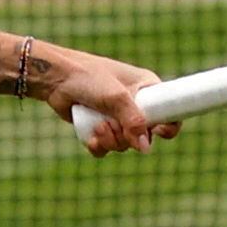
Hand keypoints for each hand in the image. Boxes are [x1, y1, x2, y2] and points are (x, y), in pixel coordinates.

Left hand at [37, 47, 175, 157]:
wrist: (56, 78)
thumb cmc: (89, 77)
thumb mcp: (116, 97)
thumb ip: (134, 121)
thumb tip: (145, 149)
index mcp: (148, 90)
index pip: (170, 113)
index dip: (167, 127)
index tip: (157, 131)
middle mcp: (136, 105)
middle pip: (145, 137)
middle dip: (127, 137)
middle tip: (112, 126)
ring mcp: (118, 117)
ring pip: (125, 144)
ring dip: (111, 141)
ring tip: (98, 127)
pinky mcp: (100, 127)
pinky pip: (107, 148)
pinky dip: (100, 147)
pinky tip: (92, 139)